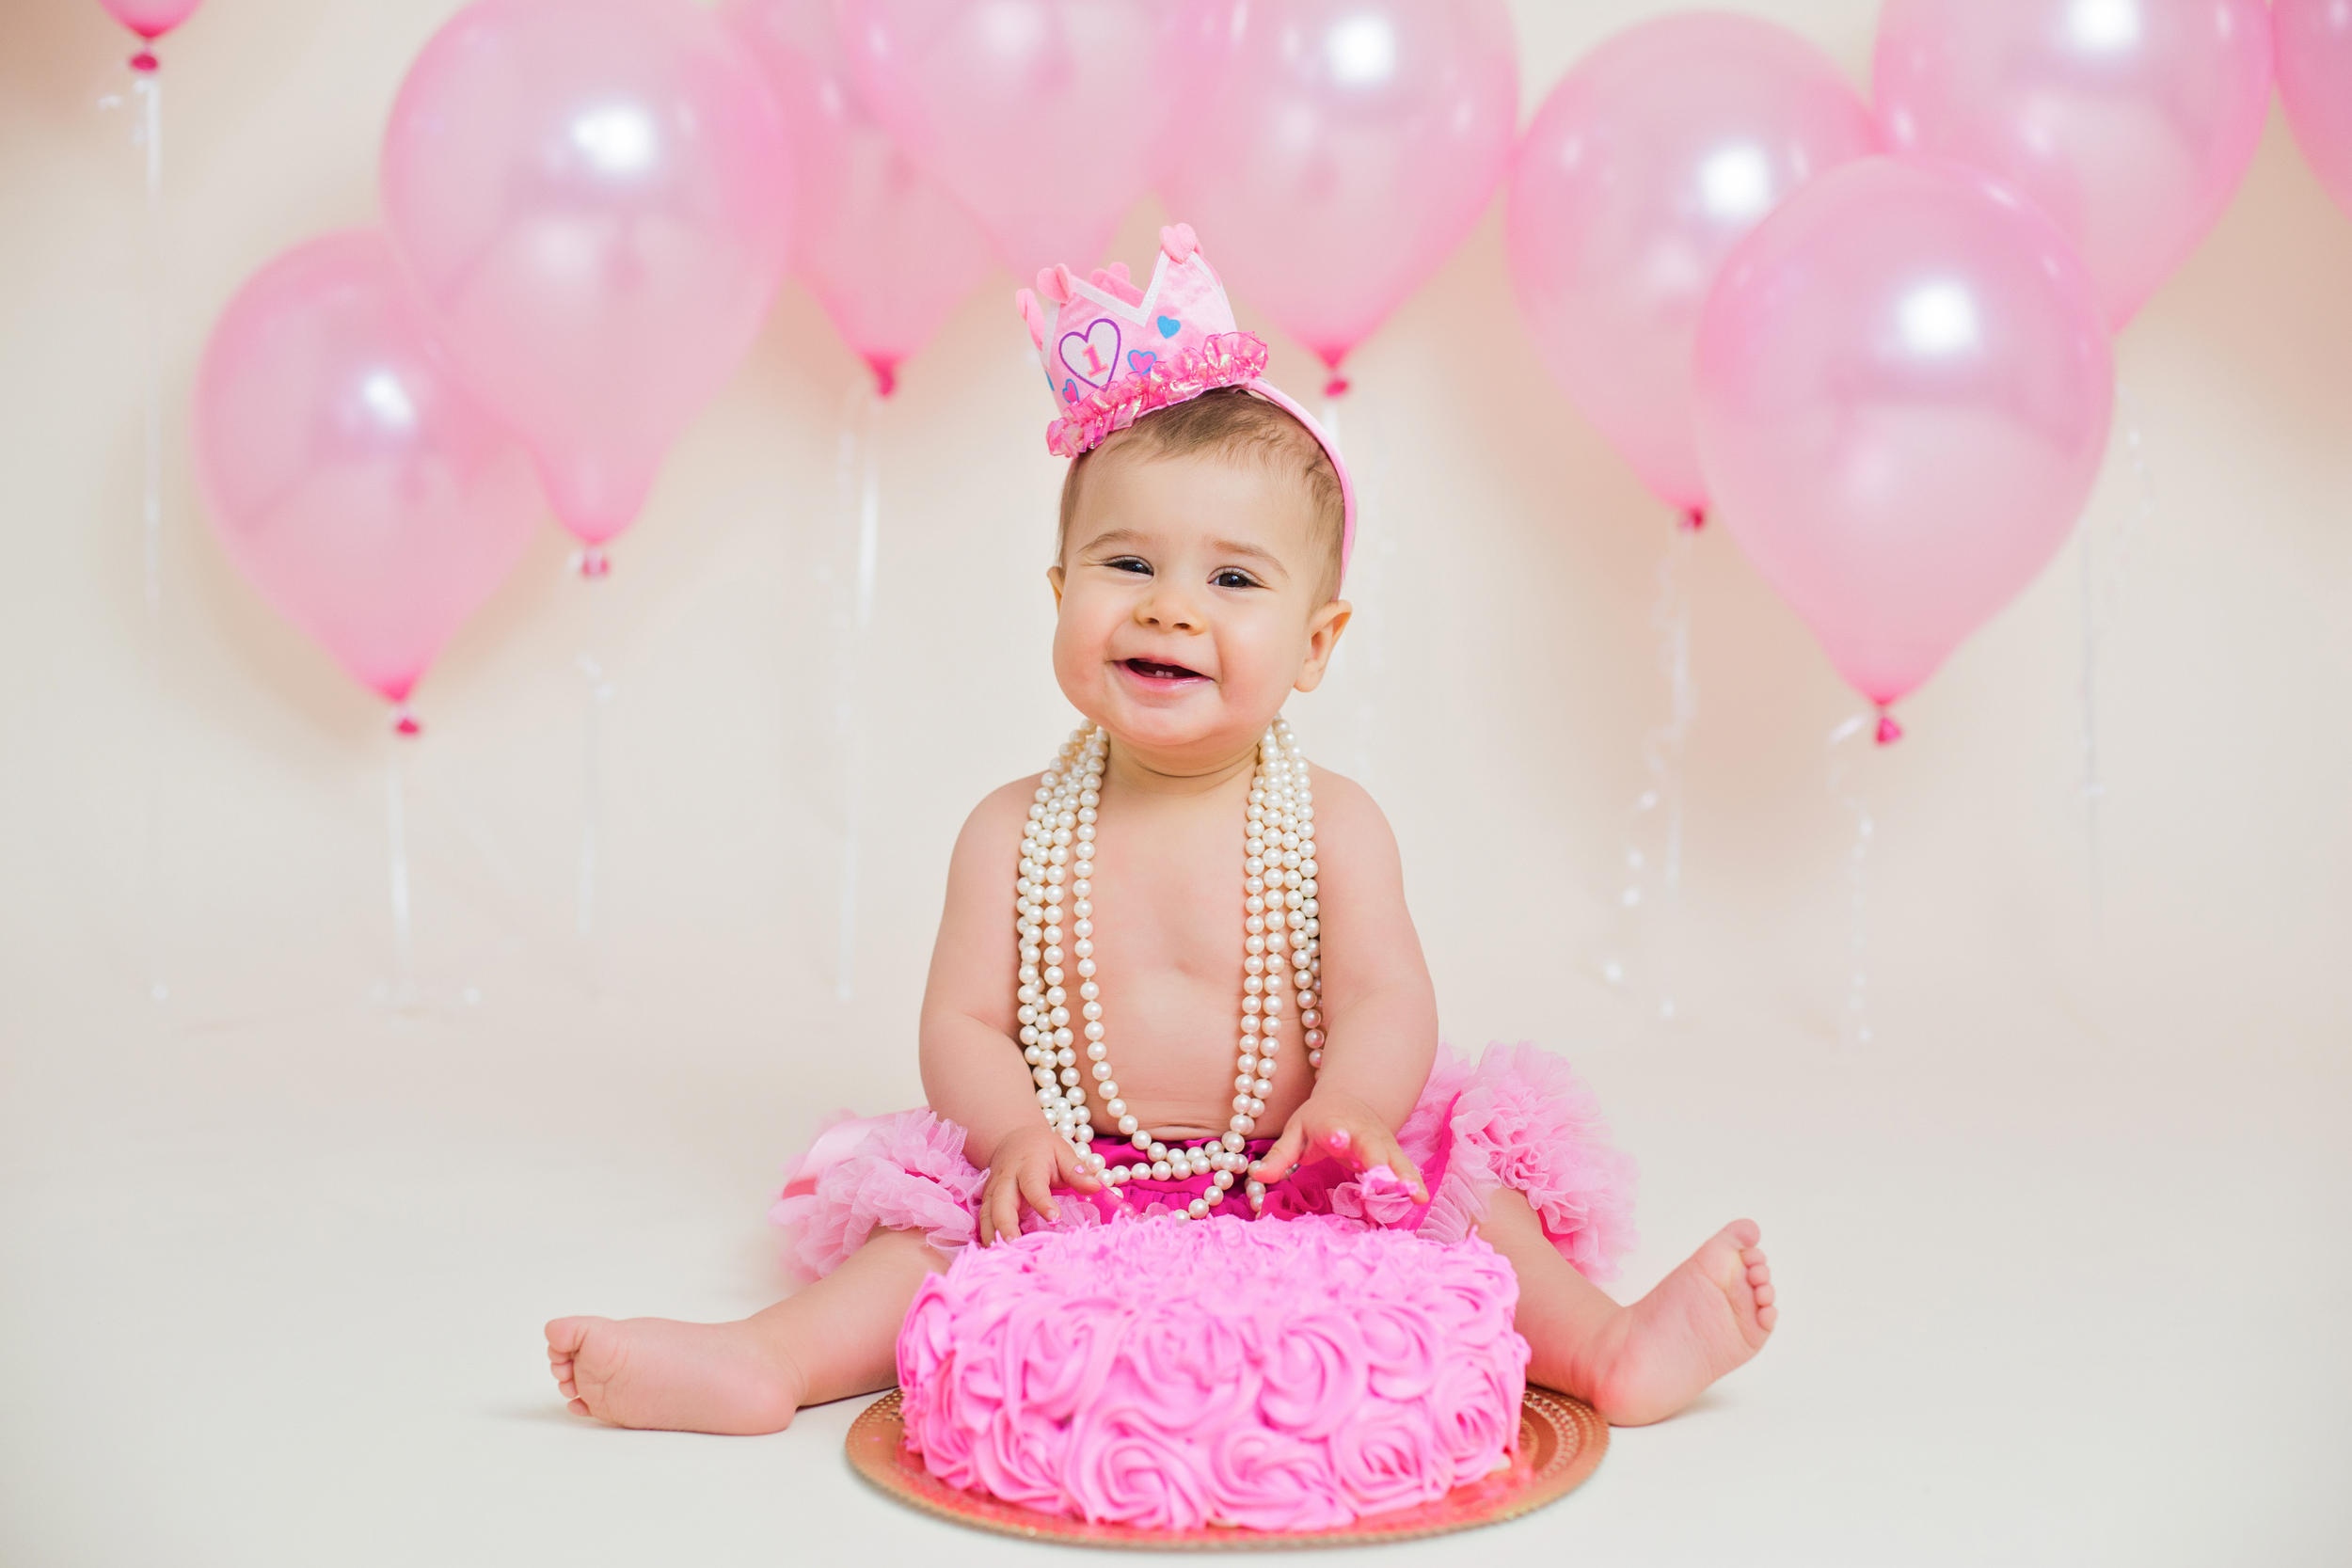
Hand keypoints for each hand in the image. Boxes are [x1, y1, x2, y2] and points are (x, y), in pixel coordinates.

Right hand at [976, 1123, 1100, 1245]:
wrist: (1015, 1138)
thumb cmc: (1043, 1149)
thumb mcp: (1063, 1152)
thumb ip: (1077, 1171)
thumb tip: (1095, 1188)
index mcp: (1028, 1166)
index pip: (1033, 1186)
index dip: (1042, 1203)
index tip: (1054, 1219)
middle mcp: (1006, 1179)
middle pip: (1001, 1203)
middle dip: (1006, 1225)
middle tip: (1014, 1246)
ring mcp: (993, 1191)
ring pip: (987, 1215)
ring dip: (992, 1235)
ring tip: (1002, 1256)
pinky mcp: (986, 1201)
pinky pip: (984, 1220)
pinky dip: (988, 1237)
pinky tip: (997, 1254)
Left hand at [1248, 1089, 1426, 1201]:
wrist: (1349, 1101)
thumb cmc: (1318, 1120)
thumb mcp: (1295, 1132)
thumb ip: (1279, 1156)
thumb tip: (1256, 1176)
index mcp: (1332, 1122)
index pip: (1334, 1128)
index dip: (1336, 1134)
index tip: (1338, 1139)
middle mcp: (1361, 1131)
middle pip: (1371, 1144)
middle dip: (1377, 1160)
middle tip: (1380, 1179)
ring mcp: (1381, 1141)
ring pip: (1394, 1157)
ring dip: (1403, 1175)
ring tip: (1413, 1194)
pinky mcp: (1393, 1155)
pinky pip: (1403, 1168)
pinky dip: (1412, 1182)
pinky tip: (1421, 1200)